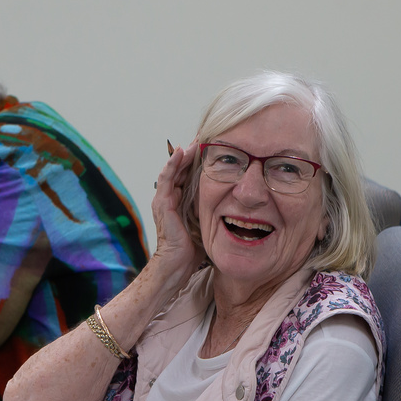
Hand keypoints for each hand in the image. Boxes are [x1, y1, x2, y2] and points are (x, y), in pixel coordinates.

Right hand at [150, 142, 206, 286]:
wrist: (177, 264)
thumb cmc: (192, 248)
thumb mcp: (207, 222)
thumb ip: (214, 208)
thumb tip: (237, 201)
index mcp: (180, 199)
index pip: (189, 173)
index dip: (200, 160)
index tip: (214, 146)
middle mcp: (170, 196)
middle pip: (182, 168)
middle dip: (193, 152)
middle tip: (206, 135)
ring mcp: (164, 198)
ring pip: (174, 168)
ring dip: (184, 153)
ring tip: (196, 139)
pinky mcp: (162, 203)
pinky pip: (167, 178)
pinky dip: (173, 163)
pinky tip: (182, 151)